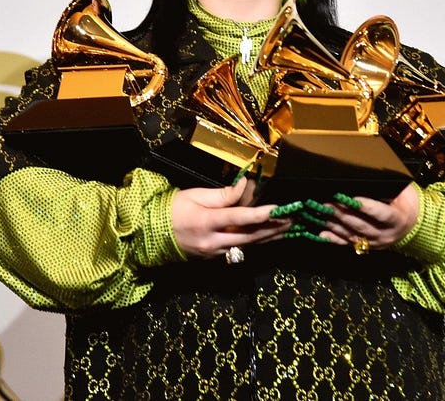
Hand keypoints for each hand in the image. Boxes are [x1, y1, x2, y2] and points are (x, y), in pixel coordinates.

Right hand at [171, 177, 289, 258]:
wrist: (152, 234)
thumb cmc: (173, 209)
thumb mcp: (196, 195)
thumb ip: (224, 195)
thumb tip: (246, 186)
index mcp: (206, 221)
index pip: (239, 218)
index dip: (260, 214)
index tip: (278, 208)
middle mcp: (212, 241)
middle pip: (249, 236)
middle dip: (273, 228)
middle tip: (292, 219)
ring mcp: (214, 253)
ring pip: (247, 246)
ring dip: (269, 237)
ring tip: (287, 229)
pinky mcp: (214, 258)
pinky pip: (239, 249)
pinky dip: (255, 242)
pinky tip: (268, 236)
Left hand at [317, 184, 419, 250]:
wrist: (416, 224)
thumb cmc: (408, 202)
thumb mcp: (405, 192)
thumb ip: (390, 187)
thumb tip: (371, 176)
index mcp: (397, 219)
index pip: (380, 213)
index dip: (365, 206)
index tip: (350, 198)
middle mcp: (385, 234)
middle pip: (361, 224)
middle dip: (342, 213)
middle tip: (326, 202)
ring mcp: (375, 242)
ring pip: (352, 234)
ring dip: (334, 224)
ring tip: (319, 213)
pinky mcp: (367, 246)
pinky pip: (348, 243)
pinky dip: (334, 238)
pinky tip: (322, 233)